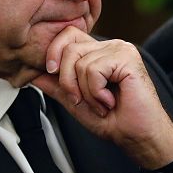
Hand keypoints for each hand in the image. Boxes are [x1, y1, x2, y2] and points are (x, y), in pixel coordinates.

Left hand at [31, 26, 172, 168]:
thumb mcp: (76, 102)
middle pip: (69, 47)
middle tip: (82, 100)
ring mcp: (121, 49)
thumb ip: (57, 86)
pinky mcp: (128, 58)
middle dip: (68, 81)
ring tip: (102, 103)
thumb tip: (33, 74)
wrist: (138, 136)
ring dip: (86, 92)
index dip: (53, 53)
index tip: (51, 75)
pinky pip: (94, 70)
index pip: (67, 35)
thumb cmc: (114, 121)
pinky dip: (96, 93)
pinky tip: (111, 101)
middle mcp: (111, 46)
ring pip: (80, 62)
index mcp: (99, 52)